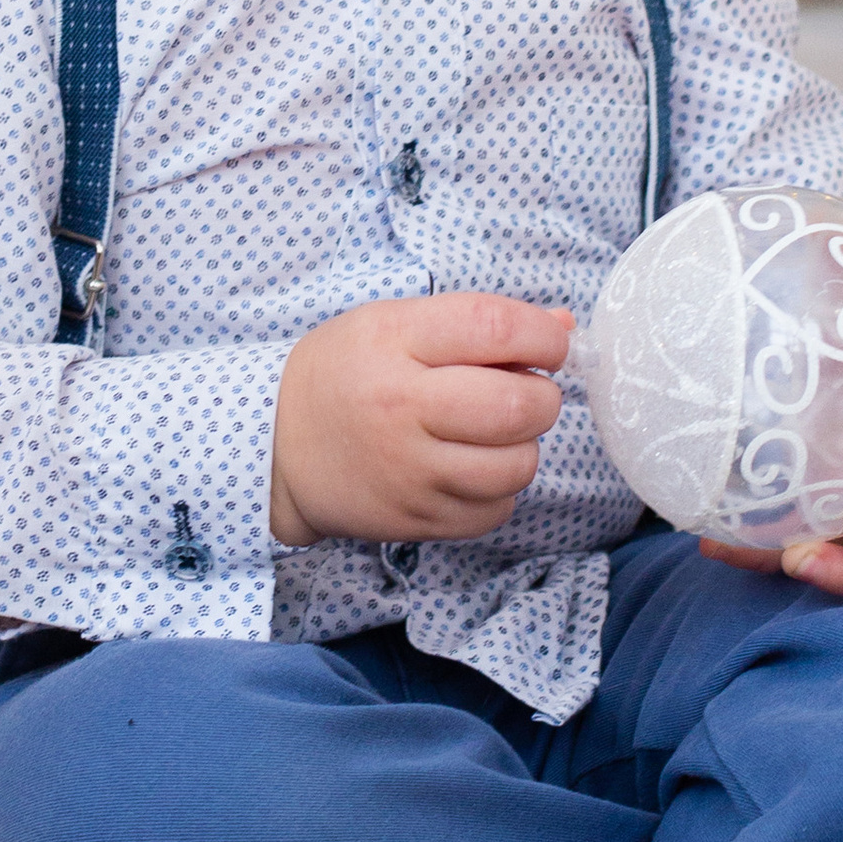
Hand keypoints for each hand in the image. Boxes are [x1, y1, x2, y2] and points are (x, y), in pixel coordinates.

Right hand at [270, 295, 570, 549]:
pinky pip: (496, 510)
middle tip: (524, 393)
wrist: (276, 448)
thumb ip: (477, 321)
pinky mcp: (415, 520)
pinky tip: (469, 469)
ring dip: (522, 447)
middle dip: (543, 397)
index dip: (543, 336)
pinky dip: (497, 490)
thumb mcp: (394, 323)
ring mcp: (408, 471)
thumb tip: (566, 328)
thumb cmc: (345, 373)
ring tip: (491, 434)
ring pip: (518, 465)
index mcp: (394, 341)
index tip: (548, 345)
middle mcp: (400, 407)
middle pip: (519, 405)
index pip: (496, 327)